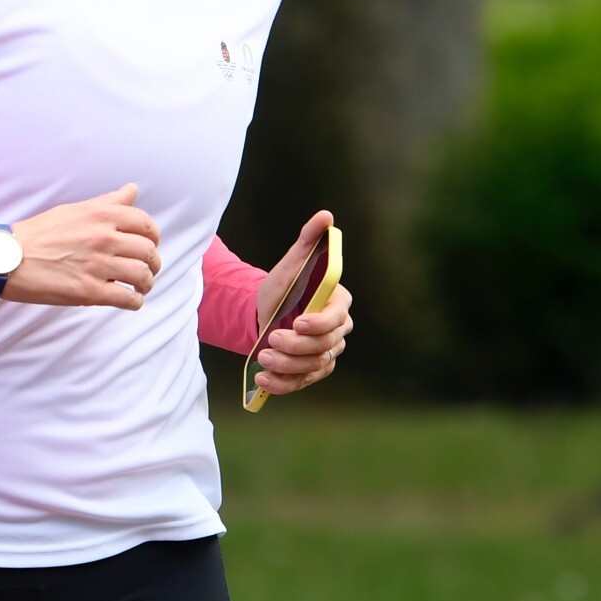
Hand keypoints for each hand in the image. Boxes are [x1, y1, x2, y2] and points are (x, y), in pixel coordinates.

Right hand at [3, 184, 162, 308]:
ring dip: (146, 284)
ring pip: (142, 276)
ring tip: (140, 287)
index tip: (149, 245)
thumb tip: (131, 190)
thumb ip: (107, 202)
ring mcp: (98, 265)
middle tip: (149, 269)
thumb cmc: (37, 233)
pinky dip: (135, 302)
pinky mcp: (90, 292)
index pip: (145, 224)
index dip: (153, 237)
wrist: (7, 258)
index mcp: (101, 215)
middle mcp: (104, 237)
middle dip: (154, 263)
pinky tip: (130, 301)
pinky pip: (127, 299)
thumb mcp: (74, 210)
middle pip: (148, 251)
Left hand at [249, 210, 352, 398]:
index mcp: (337, 304)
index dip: (319, 323)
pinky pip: (301, 382)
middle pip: (325, 345)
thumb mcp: (292, 262)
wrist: (263, 312)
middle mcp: (337, 332)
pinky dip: (282, 384)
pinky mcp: (309, 371)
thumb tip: (326, 216)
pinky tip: (263, 380)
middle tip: (271, 339)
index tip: (297, 322)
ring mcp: (324, 354)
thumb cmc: (282, 286)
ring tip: (263, 358)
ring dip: (287, 365)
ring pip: (312, 365)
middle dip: (297, 345)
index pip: (337, 318)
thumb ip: (309, 240)